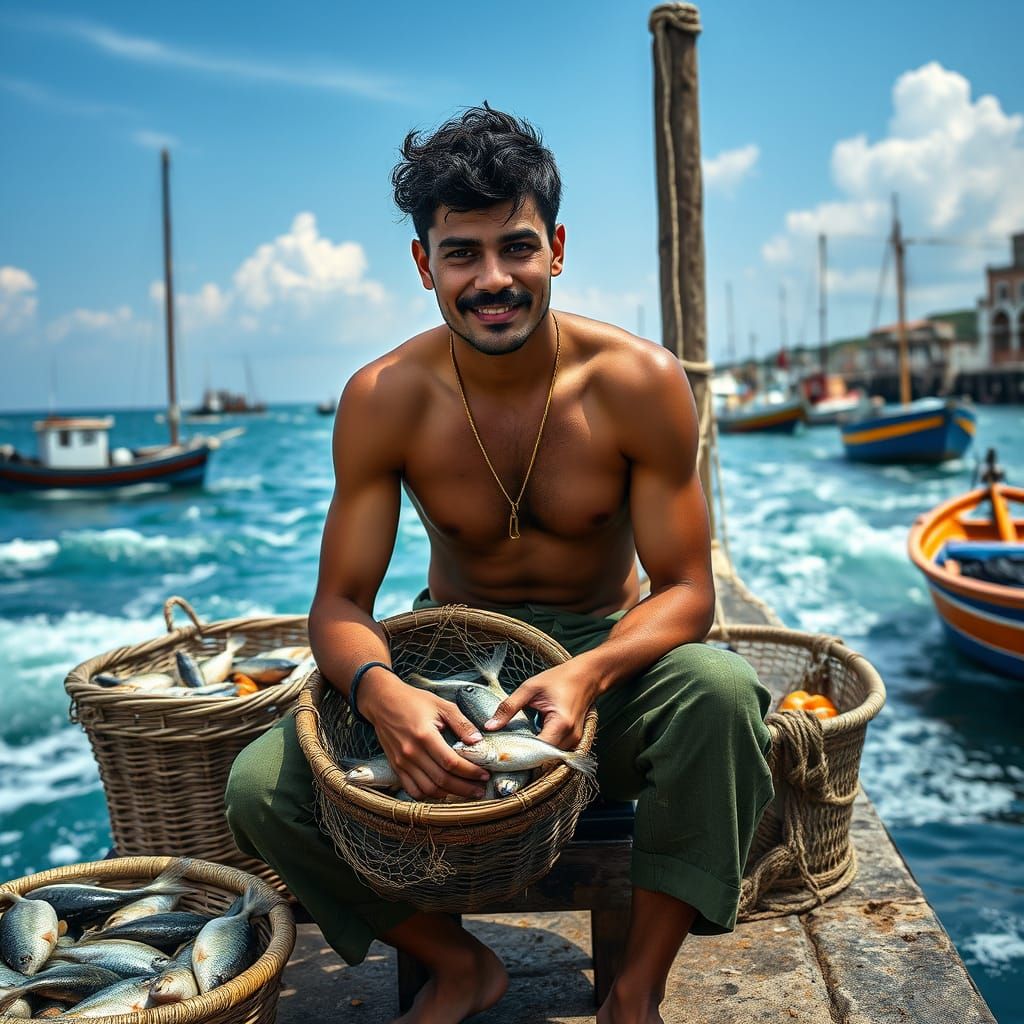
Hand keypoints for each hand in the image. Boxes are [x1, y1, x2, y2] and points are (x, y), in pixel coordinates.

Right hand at [358, 672, 491, 799]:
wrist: (382, 701)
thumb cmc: (413, 701)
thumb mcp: (441, 705)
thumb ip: (461, 723)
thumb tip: (478, 741)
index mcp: (425, 735)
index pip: (451, 762)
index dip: (470, 772)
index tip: (484, 774)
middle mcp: (411, 752)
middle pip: (442, 780)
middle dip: (465, 788)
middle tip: (480, 790)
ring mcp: (401, 762)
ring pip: (428, 790)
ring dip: (449, 795)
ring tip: (465, 793)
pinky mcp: (396, 767)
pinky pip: (412, 790)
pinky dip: (428, 796)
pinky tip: (442, 792)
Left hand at [483, 659, 597, 749]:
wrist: (587, 675)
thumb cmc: (560, 678)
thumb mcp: (530, 688)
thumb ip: (509, 707)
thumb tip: (489, 726)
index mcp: (561, 723)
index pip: (537, 752)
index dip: (518, 755)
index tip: (499, 755)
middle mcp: (571, 737)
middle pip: (543, 759)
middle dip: (523, 758)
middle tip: (501, 754)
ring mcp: (575, 741)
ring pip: (550, 759)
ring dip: (532, 756)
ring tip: (512, 750)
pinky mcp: (575, 741)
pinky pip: (555, 753)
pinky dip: (541, 751)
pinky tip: (527, 744)